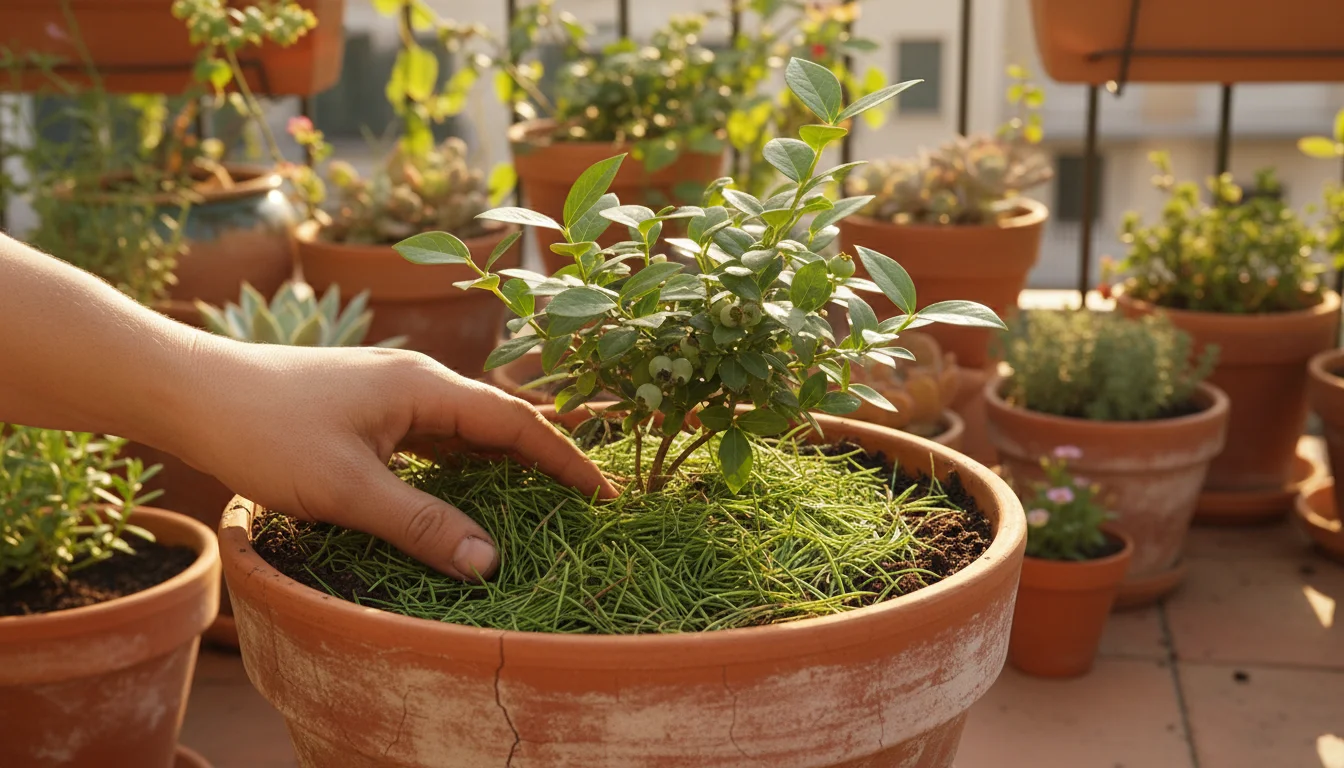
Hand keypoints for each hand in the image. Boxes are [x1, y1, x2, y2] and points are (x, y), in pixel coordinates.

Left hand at [178, 343, 615, 580]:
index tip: (604, 494)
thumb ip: (421, 524)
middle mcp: (418, 381)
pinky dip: (463, 462)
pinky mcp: (368, 408)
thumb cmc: (268, 432)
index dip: (563, 459)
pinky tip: (466, 488)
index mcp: (425, 387)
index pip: (515, 423)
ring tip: (539, 498)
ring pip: (466, 428)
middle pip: (498, 420)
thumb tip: (488, 562)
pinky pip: (435, 435)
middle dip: (544, 458)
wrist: (192, 391)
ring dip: (503, 461)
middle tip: (584, 500)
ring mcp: (392, 392)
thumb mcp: (348, 489)